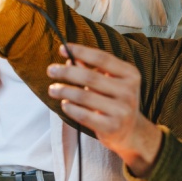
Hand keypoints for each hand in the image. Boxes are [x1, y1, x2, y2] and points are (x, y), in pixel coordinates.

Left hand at [46, 43, 161, 176]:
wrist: (131, 131)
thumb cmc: (115, 101)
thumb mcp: (110, 82)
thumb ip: (91, 70)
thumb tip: (68, 59)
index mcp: (130, 74)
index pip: (102, 58)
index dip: (81, 51)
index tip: (63, 48)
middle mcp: (129, 91)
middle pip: (90, 77)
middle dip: (66, 72)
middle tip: (51, 70)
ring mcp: (122, 110)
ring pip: (84, 96)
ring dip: (64, 91)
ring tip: (52, 89)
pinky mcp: (112, 127)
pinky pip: (84, 115)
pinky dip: (70, 108)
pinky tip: (64, 104)